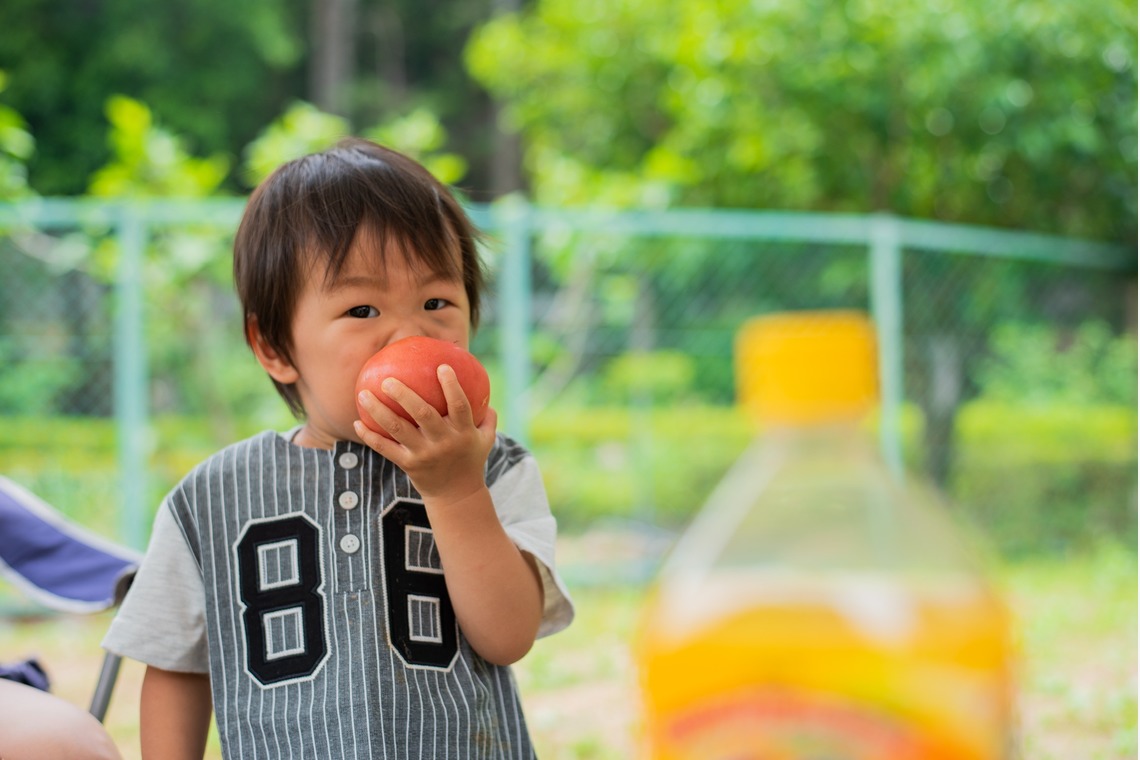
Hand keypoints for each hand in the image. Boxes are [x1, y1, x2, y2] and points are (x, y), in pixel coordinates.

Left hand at [354, 364, 497, 504]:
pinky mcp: (408, 465)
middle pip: (423, 414)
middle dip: (404, 395)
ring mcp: (424, 454)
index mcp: (464, 432)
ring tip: (363, 394)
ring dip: (378, 411)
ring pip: (397, 429)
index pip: (459, 406)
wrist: (457, 496)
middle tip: (387, 379)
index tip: (441, 366)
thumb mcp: (486, 439)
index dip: (451, 386)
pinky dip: (370, 436)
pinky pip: (385, 449)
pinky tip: (357, 423)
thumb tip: (485, 389)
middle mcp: (443, 442)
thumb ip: (487, 416)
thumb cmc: (471, 460)